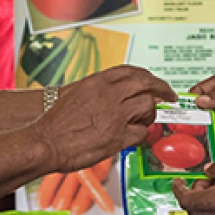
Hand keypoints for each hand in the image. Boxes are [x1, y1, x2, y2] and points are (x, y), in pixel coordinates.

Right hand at [34, 65, 175, 172]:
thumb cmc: (55, 122)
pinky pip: (141, 133)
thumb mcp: (75, 93)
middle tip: (169, 95)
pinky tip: (134, 137)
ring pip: (148, 106)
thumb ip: (97, 89)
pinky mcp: (118, 137)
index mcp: (98, 82)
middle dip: (162, 89)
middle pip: (146, 84)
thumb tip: (114, 90)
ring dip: (150, 114)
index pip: (131, 71)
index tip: (155, 81)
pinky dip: (141, 135)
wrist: (45, 142)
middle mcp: (109, 95)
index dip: (148, 76)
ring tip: (144, 120)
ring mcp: (115, 116)